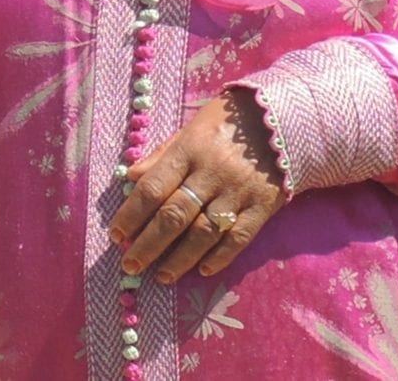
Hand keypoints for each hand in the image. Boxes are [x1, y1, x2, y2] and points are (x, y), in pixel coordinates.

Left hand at [110, 89, 287, 282]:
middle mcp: (210, 174)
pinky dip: (220, 257)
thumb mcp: (187, 130)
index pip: (153, 188)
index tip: (116, 235)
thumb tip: (130, 177)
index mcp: (187, 152)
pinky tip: (202, 271)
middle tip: (130, 264)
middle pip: (175, 215)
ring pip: (204, 232)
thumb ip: (161, 156)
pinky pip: (239, 237)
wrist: (282, 120)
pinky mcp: (262, 207)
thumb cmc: (224, 124)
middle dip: (149, 244)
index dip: (132, 214)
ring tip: (161, 276)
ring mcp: (238, 192)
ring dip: (180, 258)